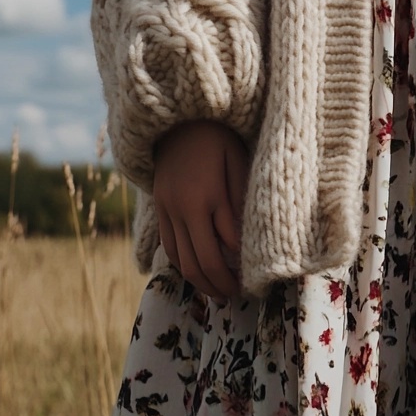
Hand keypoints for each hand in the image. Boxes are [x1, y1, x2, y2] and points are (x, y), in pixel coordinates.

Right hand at [151, 119, 249, 301]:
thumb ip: (240, 199)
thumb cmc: (218, 137)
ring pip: (181, 260)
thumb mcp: (238, 161)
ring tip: (219, 293)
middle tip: (238, 297)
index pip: (226, 246)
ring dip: (200, 282)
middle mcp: (182, 208)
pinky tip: (199, 274)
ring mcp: (167, 210)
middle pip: (200, 262)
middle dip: (220, 285)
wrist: (178, 119)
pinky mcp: (159, 209)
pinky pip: (169, 247)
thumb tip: (243, 241)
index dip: (240, 268)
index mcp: (206, 196)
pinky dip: (184, 265)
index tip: (257, 280)